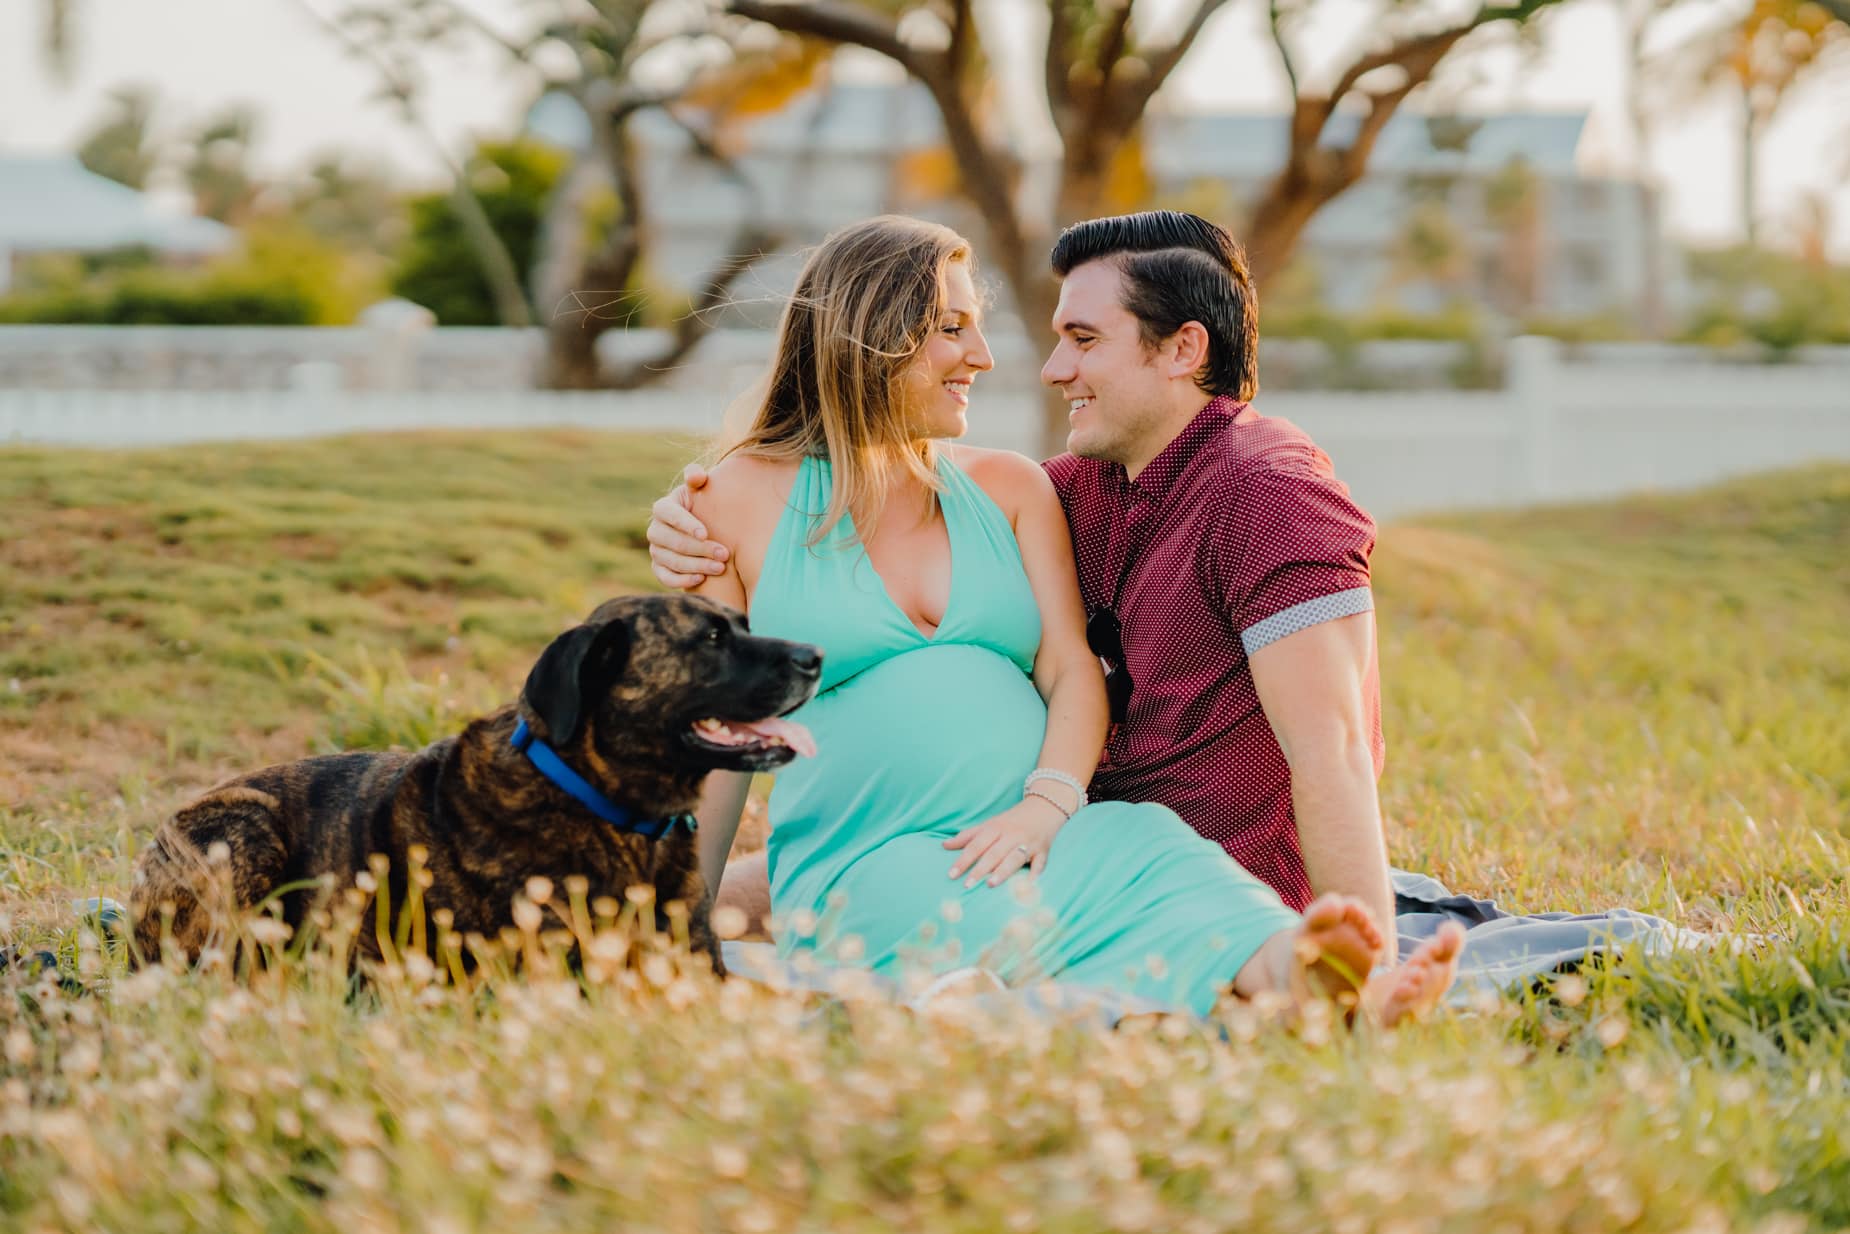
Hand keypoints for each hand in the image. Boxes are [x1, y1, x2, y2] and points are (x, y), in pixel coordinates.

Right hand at [646, 463, 726, 588]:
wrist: (708, 526)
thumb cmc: (706, 503)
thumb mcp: (703, 488)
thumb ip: (698, 477)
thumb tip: (695, 475)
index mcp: (663, 507)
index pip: (668, 514)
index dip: (685, 524)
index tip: (706, 533)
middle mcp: (655, 529)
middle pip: (672, 541)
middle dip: (699, 549)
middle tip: (724, 554)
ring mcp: (656, 550)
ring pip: (671, 561)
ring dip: (696, 565)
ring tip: (720, 568)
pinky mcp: (659, 568)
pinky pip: (665, 577)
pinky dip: (681, 580)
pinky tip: (701, 579)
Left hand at [943, 798, 1066, 887]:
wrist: (1044, 807)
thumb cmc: (1012, 821)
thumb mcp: (989, 824)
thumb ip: (968, 836)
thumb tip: (944, 845)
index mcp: (996, 828)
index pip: (976, 845)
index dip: (963, 860)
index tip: (951, 875)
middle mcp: (1011, 835)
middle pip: (993, 853)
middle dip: (980, 869)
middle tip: (967, 885)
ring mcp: (1028, 843)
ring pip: (1014, 858)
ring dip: (1003, 871)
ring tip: (990, 884)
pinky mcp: (1043, 851)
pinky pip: (1039, 863)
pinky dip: (1035, 874)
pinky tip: (1028, 885)